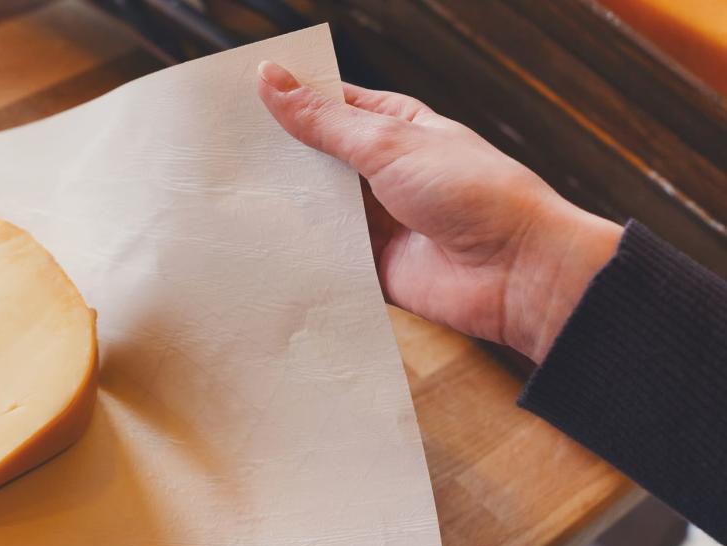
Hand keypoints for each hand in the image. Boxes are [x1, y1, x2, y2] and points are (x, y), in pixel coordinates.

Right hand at [256, 61, 621, 361]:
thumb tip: (271, 78)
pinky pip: (328, 259)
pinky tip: (263, 250)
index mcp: (396, 129)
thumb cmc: (474, 194)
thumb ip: (324, 122)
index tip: (239, 101)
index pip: (331, 106)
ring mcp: (378, 222)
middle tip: (224, 154)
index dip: (289, 102)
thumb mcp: (389, 146)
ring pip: (319, 212)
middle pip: (318, 161)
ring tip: (232, 200)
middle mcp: (384, 173)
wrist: (516, 272)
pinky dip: (302, 256)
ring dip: (288, 209)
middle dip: (280, 160)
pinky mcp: (373, 268)